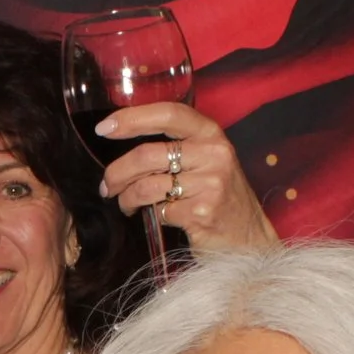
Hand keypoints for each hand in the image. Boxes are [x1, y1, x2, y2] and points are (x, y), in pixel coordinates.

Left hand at [95, 103, 277, 250]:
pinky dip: (150, 215)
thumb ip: (178, 146)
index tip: (104, 128)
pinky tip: (154, 216)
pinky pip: (159, 211)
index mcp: (211, 134)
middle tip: (107, 186)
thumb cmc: (220, 197)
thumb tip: (125, 138)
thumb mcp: (207, 161)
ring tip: (126, 204)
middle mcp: (214, 154)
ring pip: (146, 186)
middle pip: (147, 155)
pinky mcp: (202, 212)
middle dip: (117, 173)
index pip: (168, 114)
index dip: (132, 118)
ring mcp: (210, 184)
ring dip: (127, 198)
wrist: (248, 239)